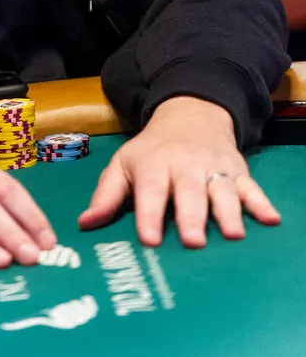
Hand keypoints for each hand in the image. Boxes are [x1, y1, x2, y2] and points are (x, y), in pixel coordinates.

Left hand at [77, 96, 280, 247]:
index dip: (149, 215)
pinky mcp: (237, 172)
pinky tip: (271, 220)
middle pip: (189, 192)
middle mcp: (185, 166)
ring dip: (228, 212)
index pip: (150, 191)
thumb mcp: (124, 165)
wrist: (189, 115)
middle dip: (191, 216)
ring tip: (233, 236)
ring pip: (222, 190)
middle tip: (193, 241)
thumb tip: (85, 225)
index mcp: (154, 165)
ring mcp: (214, 169)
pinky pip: (251, 187)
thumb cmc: (151, 151)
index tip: (149, 240)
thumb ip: (107, 196)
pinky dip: (262, 202)